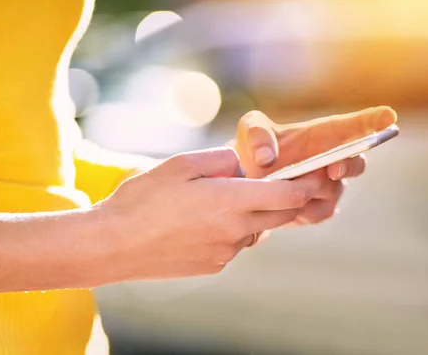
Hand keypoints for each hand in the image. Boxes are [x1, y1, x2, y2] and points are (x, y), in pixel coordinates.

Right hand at [96, 148, 322, 280]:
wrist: (113, 245)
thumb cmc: (142, 200)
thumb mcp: (179, 165)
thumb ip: (220, 160)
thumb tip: (242, 165)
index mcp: (230, 202)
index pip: (288, 196)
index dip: (306, 185)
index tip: (314, 176)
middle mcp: (235, 231)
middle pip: (279, 216)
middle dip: (284, 199)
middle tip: (273, 183)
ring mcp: (224, 253)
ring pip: (254, 231)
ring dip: (251, 215)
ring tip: (217, 202)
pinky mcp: (212, 266)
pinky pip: (233, 245)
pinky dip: (230, 231)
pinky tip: (199, 223)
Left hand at [231, 106, 396, 230]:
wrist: (240, 181)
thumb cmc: (250, 147)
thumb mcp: (249, 130)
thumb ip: (257, 134)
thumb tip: (268, 158)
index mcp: (323, 134)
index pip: (356, 126)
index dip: (374, 121)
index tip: (388, 117)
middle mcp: (333, 159)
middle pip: (356, 163)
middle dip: (348, 165)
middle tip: (331, 168)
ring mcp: (328, 186)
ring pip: (334, 190)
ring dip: (314, 190)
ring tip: (288, 187)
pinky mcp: (317, 208)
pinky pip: (320, 211)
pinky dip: (303, 209)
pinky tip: (285, 204)